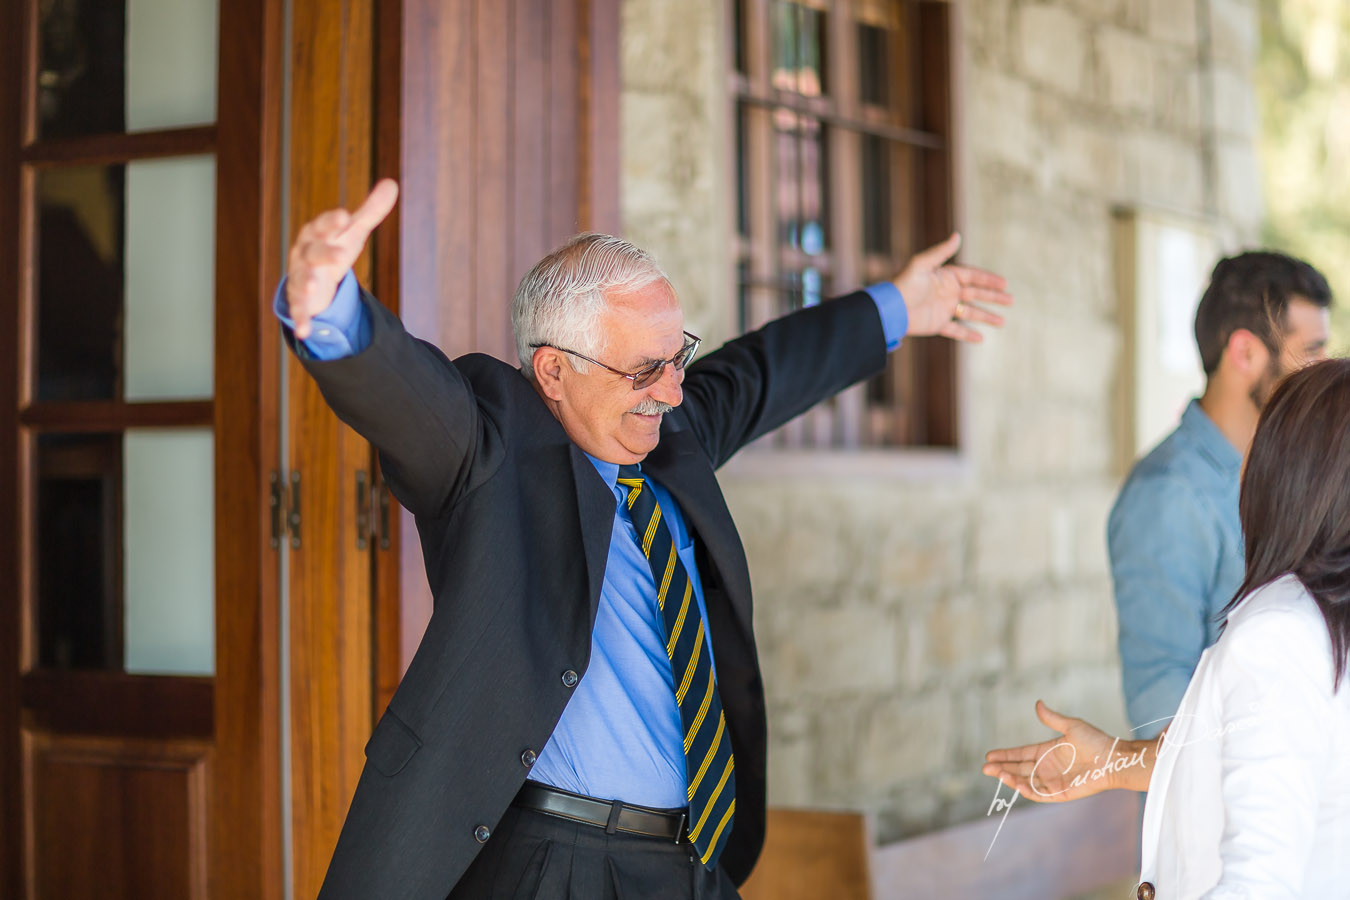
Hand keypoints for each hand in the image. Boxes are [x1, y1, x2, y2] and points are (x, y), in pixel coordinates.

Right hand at [285, 178, 399, 338]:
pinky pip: (299, 311)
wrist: (309, 276)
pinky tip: (305, 332)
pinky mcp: (300, 301)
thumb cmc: (332, 248)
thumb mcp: (352, 232)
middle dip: (324, 253)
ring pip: (301, 279)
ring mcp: (300, 277)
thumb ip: (370, 211)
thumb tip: (392, 183)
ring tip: (314, 288)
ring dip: (307, 283)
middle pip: (312, 251)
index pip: (323, 224)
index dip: (331, 221)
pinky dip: (302, 320)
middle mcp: (304, 254)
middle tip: (340, 256)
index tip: (344, 217)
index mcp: (317, 233)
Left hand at [893, 232, 1010, 341]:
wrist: (889, 309)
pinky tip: (981, 338)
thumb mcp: (922, 265)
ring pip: (969, 313)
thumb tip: (957, 235)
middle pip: (975, 294)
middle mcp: (946, 292)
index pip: (972, 277)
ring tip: (1002, 322)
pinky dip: (967, 334)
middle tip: (1011, 301)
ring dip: (986, 317)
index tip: (1004, 284)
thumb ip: (940, 252)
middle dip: (993, 297)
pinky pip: (955, 330)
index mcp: (945, 276)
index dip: (988, 280)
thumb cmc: (904, 284)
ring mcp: (942, 309)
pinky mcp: (936, 324)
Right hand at [982, 701, 1153, 801]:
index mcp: (1047, 752)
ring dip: (1010, 779)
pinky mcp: (1061, 793)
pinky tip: (1016, 784)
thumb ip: (1052, 718)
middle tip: (985, 767)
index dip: (1005, 755)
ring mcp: (1053, 781)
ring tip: (997, 773)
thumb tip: (1037, 703)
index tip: (989, 754)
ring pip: (1025, 782)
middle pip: (1018, 769)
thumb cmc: (1096, 741)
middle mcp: (1047, 768)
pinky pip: (1040, 794)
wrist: (1114, 759)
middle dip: (1001, 769)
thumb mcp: (1071, 726)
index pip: (1020, 754)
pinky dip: (1027, 791)